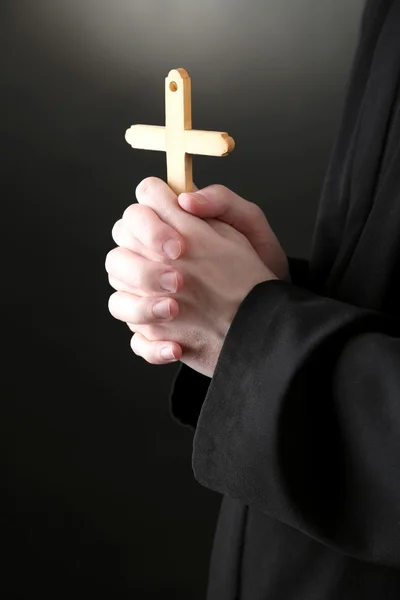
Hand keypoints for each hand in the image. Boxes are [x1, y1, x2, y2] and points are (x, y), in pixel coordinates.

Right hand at [106, 178, 276, 376]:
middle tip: (178, 280)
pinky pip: (137, 340)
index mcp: (171, 230)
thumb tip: (187, 199)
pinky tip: (177, 348)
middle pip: (118, 255)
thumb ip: (222, 202)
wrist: (270, 312)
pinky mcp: (157, 332)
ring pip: (119, 300)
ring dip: (140, 307)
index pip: (137, 212)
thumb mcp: (250, 228)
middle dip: (142, 268)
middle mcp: (152, 262)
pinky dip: (151, 346)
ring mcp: (150, 299)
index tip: (178, 244)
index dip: (147, 222)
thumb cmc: (261, 265)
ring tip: (174, 311)